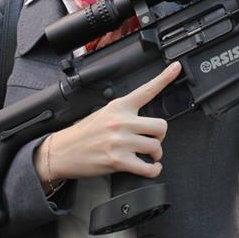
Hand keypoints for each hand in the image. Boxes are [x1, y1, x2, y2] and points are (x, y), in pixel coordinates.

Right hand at [34, 62, 181, 185]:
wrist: (61, 151)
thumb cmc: (82, 134)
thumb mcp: (103, 113)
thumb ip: (124, 113)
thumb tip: (144, 121)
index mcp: (119, 107)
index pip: (146, 90)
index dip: (164, 77)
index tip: (176, 67)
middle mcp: (121, 122)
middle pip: (160, 126)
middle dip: (160, 136)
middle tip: (152, 140)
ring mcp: (120, 142)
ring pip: (156, 147)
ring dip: (156, 154)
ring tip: (148, 155)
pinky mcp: (118, 161)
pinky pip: (148, 167)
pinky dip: (154, 170)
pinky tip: (151, 167)